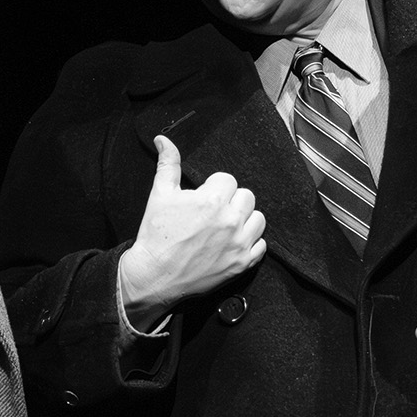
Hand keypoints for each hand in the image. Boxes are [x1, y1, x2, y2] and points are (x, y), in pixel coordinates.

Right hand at [119, 135, 266, 325]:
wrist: (154, 276)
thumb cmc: (156, 235)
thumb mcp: (160, 194)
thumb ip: (167, 164)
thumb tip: (164, 140)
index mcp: (212, 200)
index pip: (228, 179)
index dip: (214, 187)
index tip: (204, 198)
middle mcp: (230, 221)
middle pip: (246, 196)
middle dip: (231, 201)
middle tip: (213, 212)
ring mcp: (238, 244)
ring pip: (258, 218)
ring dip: (244, 219)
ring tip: (225, 225)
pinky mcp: (242, 264)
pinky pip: (261, 246)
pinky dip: (250, 243)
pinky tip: (232, 242)